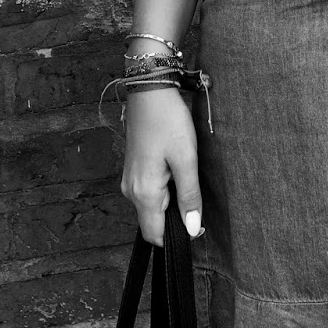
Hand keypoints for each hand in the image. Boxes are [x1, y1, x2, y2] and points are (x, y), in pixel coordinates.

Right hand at [120, 86, 202, 246]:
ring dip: (170, 203)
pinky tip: (176, 170)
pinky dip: (164, 191)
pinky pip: (148, 193)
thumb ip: (189, 196)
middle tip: (196, 196)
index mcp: (143, 193)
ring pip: (151, 207)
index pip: (155, 236)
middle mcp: (131, 191)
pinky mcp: (133, 170)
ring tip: (186, 177)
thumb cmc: (168, 121)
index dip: (178, 236)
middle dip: (175, 218)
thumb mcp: (186, 159)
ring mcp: (129, 180)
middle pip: (152, 223)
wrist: (149, 91)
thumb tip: (192, 229)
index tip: (198, 225)